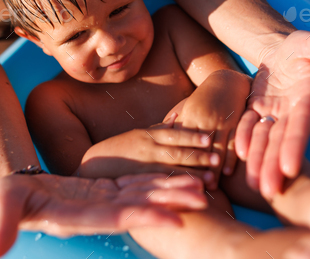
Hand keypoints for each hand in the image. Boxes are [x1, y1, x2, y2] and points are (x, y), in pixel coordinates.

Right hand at [0, 172, 206, 257]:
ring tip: (202, 187)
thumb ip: (2, 226)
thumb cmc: (7, 197)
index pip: (117, 217)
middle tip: (203, 198)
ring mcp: (105, 199)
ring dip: (171, 191)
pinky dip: (159, 180)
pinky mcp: (107, 188)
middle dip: (170, 204)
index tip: (173, 219)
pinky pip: (138, 183)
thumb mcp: (2, 206)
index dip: (145, 217)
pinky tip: (180, 177)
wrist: (16, 189)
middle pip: (140, 207)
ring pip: (144, 195)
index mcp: (78, 216)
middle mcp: (98, 211)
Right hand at [78, 113, 217, 183]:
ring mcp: (141, 166)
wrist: (91, 166)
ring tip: (211, 179)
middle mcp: (146, 149)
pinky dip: (174, 188)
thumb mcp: (137, 135)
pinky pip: (158, 185)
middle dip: (198, 155)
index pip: (174, 134)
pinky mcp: (136, 182)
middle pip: (176, 151)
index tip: (210, 138)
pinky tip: (189, 192)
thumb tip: (179, 117)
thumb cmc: (119, 149)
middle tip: (217, 159)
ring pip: (170, 169)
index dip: (192, 136)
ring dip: (191, 174)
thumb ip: (158, 129)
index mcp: (147, 135)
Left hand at [177, 70, 250, 187]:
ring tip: (211, 185)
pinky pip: (233, 142)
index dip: (178, 160)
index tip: (172, 177)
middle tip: (192, 188)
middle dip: (195, 169)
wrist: (227, 81)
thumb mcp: (187, 107)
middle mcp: (204, 118)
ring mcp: (221, 120)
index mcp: (189, 115)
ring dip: (213, 168)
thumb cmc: (204, 98)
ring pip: (216, 149)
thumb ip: (175, 123)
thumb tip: (158, 137)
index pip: (181, 141)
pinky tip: (228, 172)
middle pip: (198, 148)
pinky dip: (230, 158)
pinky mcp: (235, 121)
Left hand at [235, 31, 309, 196]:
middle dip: (275, 165)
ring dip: (260, 160)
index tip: (290, 167)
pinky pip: (250, 126)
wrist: (280, 49)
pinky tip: (239, 154)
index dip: (296, 145)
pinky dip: (244, 138)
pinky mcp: (259, 110)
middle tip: (269, 191)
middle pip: (283, 140)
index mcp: (309, 97)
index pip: (302, 125)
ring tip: (255, 185)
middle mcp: (293, 110)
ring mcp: (276, 112)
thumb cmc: (301, 46)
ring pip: (267, 139)